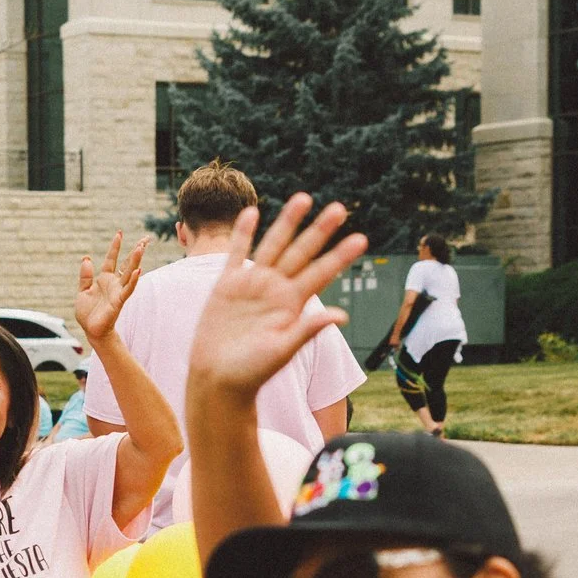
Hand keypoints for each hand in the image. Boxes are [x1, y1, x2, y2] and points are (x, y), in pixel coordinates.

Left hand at [76, 232, 147, 345]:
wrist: (91, 330)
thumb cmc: (88, 312)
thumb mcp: (82, 291)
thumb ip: (85, 276)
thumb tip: (87, 258)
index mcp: (104, 279)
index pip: (112, 259)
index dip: (115, 247)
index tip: (119, 233)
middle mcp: (114, 283)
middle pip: (126, 264)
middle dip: (135, 251)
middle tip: (145, 239)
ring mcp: (118, 291)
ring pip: (129, 273)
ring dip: (135, 261)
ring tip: (141, 248)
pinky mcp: (119, 301)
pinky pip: (128, 289)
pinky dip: (133, 280)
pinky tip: (139, 270)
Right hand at [185, 196, 365, 405]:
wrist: (217, 379)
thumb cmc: (251, 372)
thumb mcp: (281, 351)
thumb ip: (307, 330)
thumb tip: (341, 315)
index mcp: (292, 305)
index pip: (321, 274)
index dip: (339, 256)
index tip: (361, 239)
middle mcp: (275, 290)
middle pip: (301, 252)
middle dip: (319, 231)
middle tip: (339, 208)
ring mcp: (252, 285)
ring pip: (274, 245)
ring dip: (287, 223)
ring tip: (303, 198)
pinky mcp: (227, 285)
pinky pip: (237, 253)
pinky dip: (243, 233)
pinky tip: (252, 212)